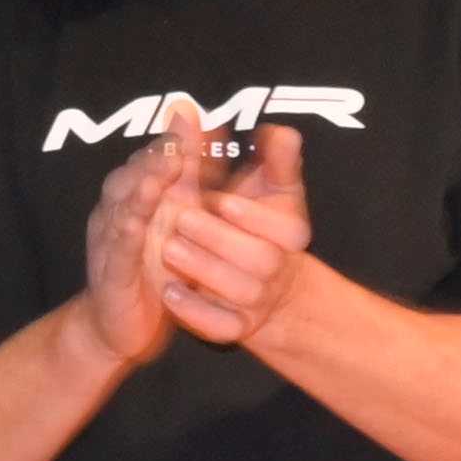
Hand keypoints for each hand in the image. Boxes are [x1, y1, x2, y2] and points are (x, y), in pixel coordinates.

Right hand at [71, 110, 203, 367]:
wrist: (120, 326)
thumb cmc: (150, 266)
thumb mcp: (178, 213)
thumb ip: (192, 169)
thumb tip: (204, 121)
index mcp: (137, 193)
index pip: (155, 158)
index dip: (173, 138)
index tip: (192, 114)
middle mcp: (119, 210)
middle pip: (135, 174)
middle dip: (156, 154)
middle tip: (178, 136)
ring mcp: (111, 239)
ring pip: (124, 205)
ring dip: (142, 184)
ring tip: (163, 166)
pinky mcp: (110, 271)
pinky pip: (117, 248)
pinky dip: (126, 231)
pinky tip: (138, 219)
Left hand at [153, 122, 318, 344]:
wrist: (262, 287)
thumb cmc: (259, 226)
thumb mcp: (270, 190)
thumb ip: (275, 160)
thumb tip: (281, 131)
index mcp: (291, 237)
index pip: (285, 229)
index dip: (252, 216)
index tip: (221, 200)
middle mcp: (278, 271)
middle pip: (259, 260)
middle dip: (218, 239)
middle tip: (182, 219)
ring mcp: (258, 304)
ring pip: (237, 292)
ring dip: (202, 270)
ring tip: (169, 249)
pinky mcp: (235, 328)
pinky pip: (220, 328)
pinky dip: (195, 312)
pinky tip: (170, 292)